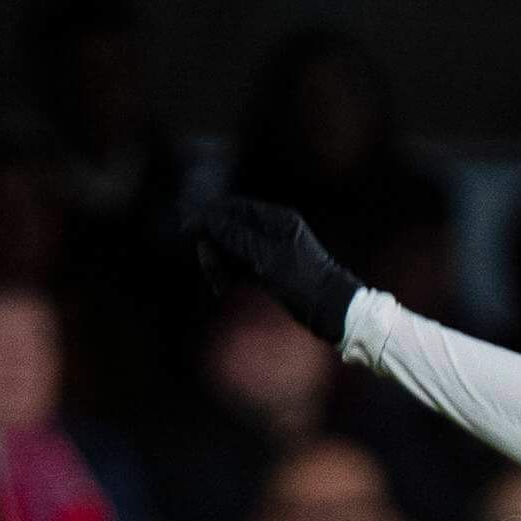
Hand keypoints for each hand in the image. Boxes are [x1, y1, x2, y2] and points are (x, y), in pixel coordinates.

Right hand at [185, 196, 360, 344]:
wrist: (333, 312)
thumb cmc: (305, 282)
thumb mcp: (267, 258)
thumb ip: (237, 237)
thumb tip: (207, 218)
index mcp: (277, 219)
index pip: (234, 208)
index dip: (209, 217)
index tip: (188, 230)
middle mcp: (273, 231)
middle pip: (230, 229)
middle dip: (214, 246)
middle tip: (208, 267)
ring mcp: (271, 252)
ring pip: (233, 250)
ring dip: (220, 264)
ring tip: (217, 284)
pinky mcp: (270, 271)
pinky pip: (241, 267)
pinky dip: (230, 275)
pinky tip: (223, 288)